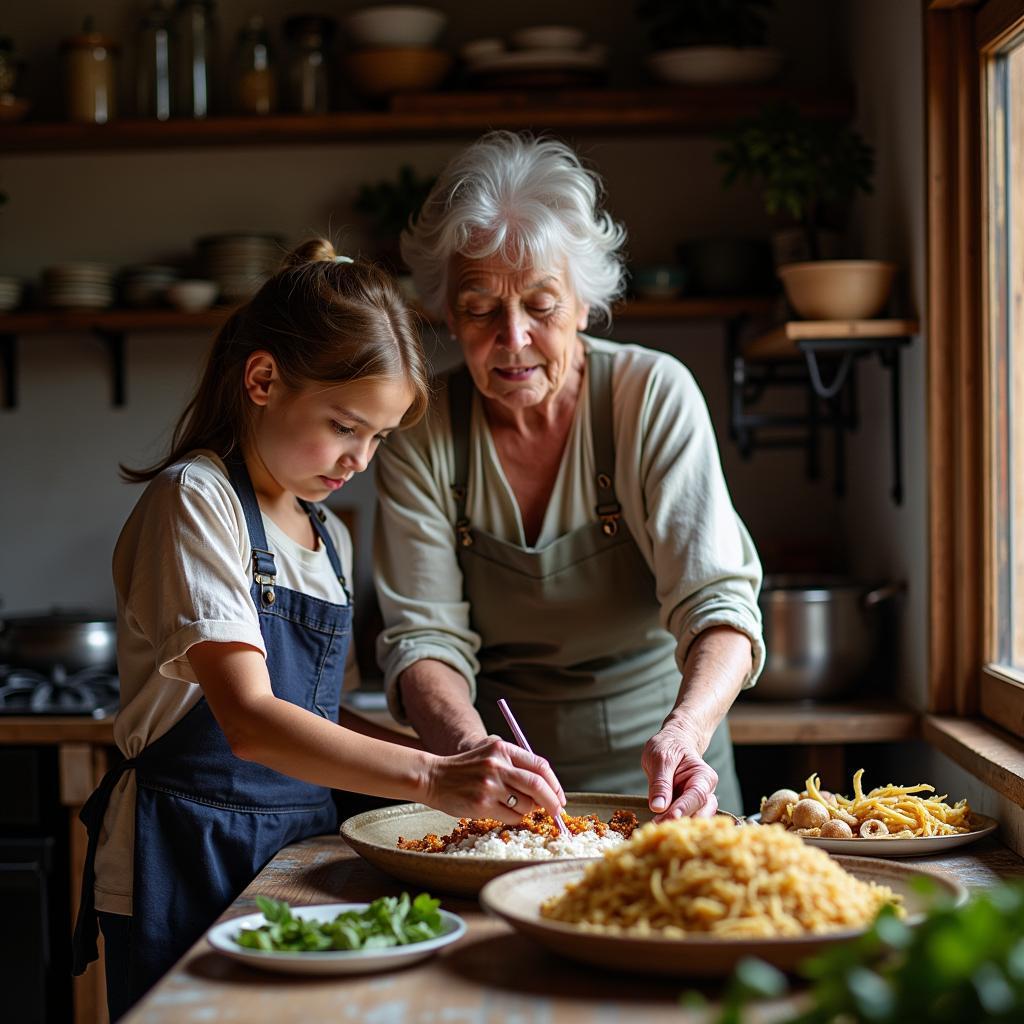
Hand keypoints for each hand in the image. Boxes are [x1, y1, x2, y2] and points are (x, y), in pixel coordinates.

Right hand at [425, 736, 565, 824]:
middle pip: (538, 785)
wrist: (433, 777)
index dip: (554, 783)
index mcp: (502, 749)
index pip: (540, 766)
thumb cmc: (467, 769)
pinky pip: (511, 817)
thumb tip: (546, 791)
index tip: (559, 796)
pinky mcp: (482, 804)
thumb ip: (516, 766)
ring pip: (526, 805)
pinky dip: (514, 818)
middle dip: (552, 802)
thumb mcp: (491, 755)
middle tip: (556, 811)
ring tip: (516, 807)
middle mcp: (497, 765)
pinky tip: (503, 812)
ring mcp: (490, 785)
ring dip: (528, 810)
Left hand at [642, 724, 718, 821]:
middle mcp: (706, 792)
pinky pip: (683, 821)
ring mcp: (697, 803)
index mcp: (704, 777)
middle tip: (660, 827)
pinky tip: (659, 828)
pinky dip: (673, 825)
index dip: (684, 808)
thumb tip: (658, 807)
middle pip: (700, 813)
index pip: (696, 796)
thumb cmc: (669, 746)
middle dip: (681, 821)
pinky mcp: (686, 809)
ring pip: (694, 821)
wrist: (672, 743)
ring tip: (657, 829)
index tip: (670, 818)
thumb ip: (660, 782)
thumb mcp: (661, 758)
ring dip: (677, 826)